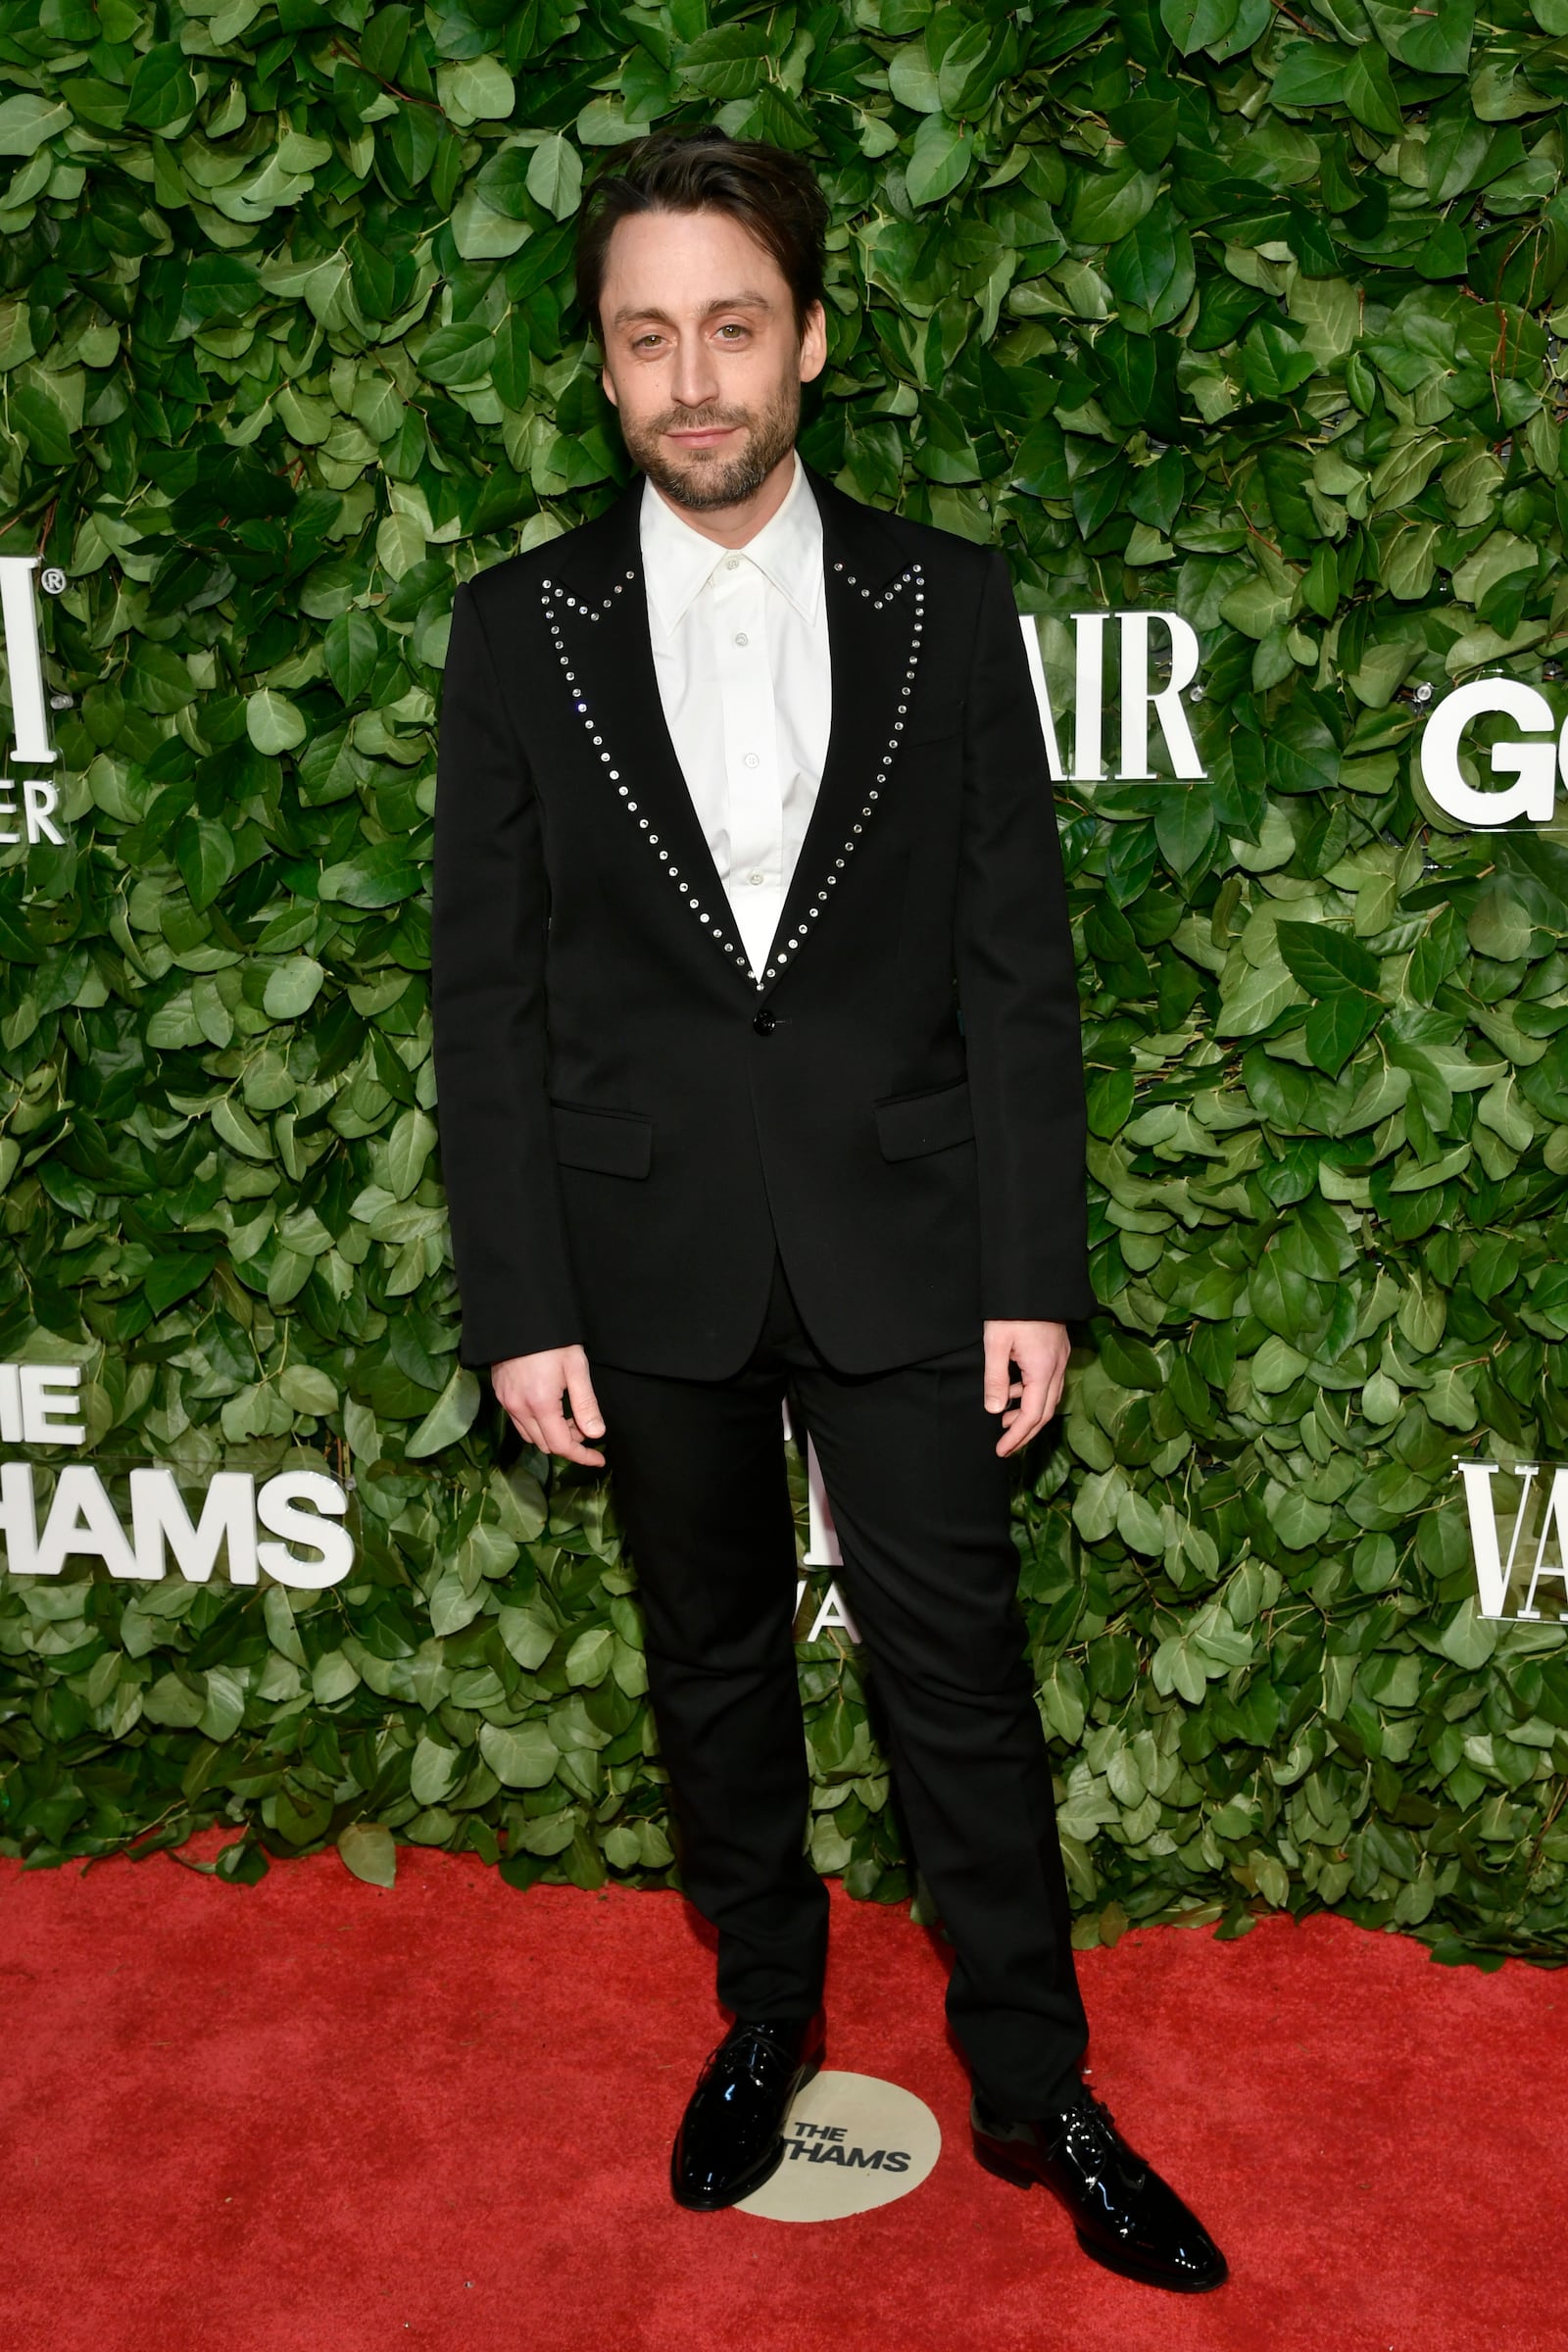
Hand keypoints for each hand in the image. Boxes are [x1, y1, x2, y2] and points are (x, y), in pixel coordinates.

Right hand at [492, 1344, 605, 1466]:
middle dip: (569, 1443)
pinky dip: (537, 1425)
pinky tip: (550, 1408)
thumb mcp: (576, 1368)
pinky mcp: (500, 1395)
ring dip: (552, 1435)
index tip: (599, 1459)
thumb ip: (586, 1404)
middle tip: (586, 1426)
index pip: (561, 1446)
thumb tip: (596, 1434)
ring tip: (569, 1415)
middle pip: (545, 1445)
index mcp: (541, 1404)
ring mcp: (507, 1402)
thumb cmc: (552, 1339)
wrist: (519, 1317)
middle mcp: (519, 1408)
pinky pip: (519, 1422)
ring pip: (531, 1436)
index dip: (582, 1456)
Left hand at [982, 1319, 1070, 1457]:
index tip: (1001, 1450)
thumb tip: (995, 1410)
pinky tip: (1014, 1391)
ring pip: (1049, 1397)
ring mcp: (1060, 1358)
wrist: (1035, 1278)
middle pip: (1046, 1411)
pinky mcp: (1057, 1349)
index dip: (1017, 1437)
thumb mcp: (996, 1343)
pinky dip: (1032, 1394)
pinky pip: (1049, 1382)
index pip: (1033, 1415)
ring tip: (1005, 1419)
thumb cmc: (1012, 1308)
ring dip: (1029, 1413)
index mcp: (1043, 1370)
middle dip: (1025, 1431)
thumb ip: (996, 1378)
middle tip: (1005, 1444)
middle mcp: (1057, 1367)